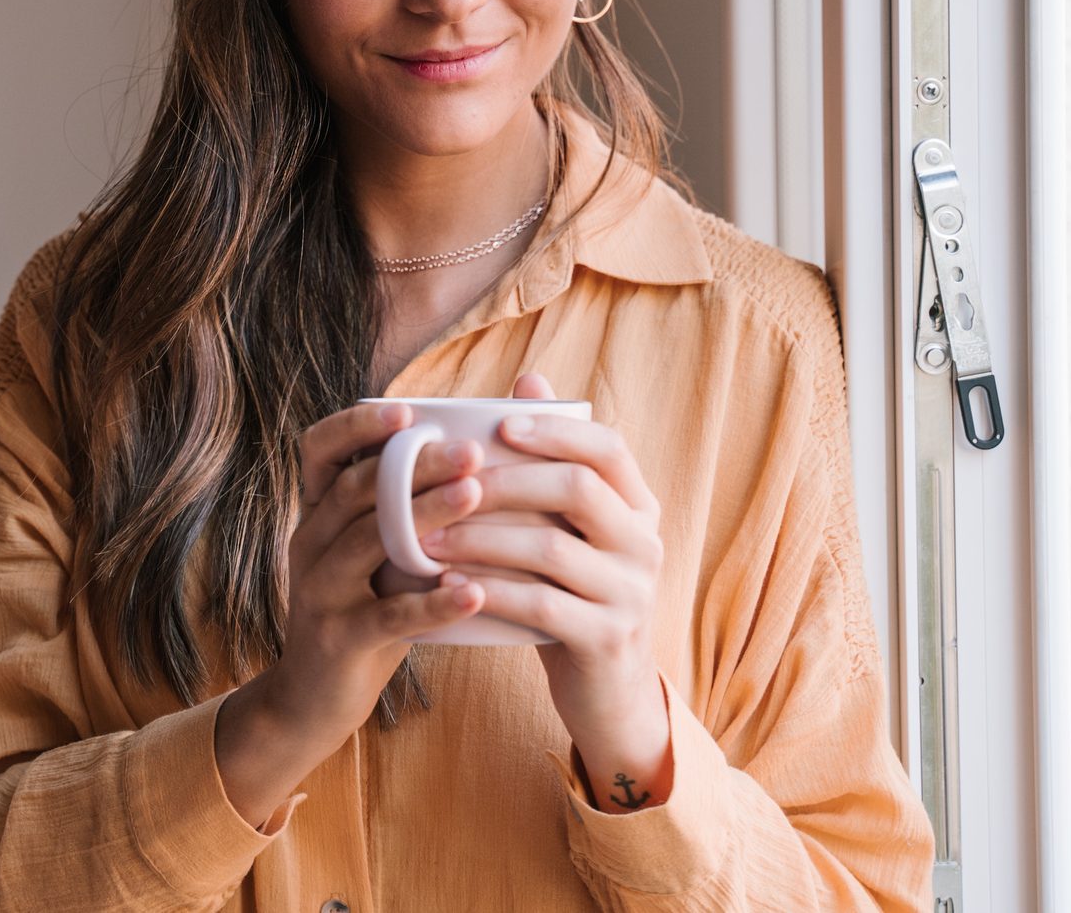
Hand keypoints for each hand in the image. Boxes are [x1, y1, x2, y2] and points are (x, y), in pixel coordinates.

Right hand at [264, 400, 496, 742]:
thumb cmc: (364, 614)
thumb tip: (476, 462)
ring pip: (371, 540)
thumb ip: (403, 516)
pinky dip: (434, 604)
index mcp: (316, 515)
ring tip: (477, 496)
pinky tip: (476, 593)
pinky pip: (389, 615)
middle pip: (359, 488)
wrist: (314, 700)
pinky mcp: (338, 640)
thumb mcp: (374, 558)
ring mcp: (318, 591)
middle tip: (473, 451)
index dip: (357, 426)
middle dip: (416, 464)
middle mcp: (309, 543)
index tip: (408, 411)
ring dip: (427, 514)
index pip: (320, 450)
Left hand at [419, 372, 671, 809]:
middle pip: (577, 488)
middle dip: (503, 480)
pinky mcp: (607, 640)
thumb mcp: (567, 527)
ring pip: (551, 548)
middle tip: (441, 482)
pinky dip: (491, 589)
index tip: (499, 424)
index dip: (554, 429)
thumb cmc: (571, 592)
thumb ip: (550, 462)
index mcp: (638, 507)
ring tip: (424, 536)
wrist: (606, 691)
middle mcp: (645, 543)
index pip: (607, 447)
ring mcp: (632, 593)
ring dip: (480, 536)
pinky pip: (543, 605)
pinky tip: (448, 583)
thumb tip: (529, 378)